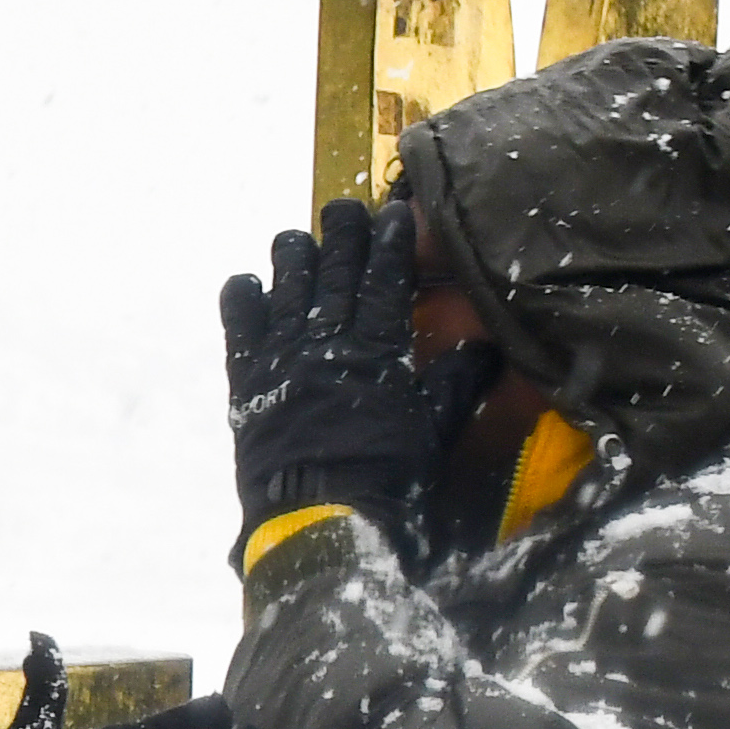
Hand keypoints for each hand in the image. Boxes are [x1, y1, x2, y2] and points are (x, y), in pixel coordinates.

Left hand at [224, 196, 443, 548]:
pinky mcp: (249, 383)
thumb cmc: (388, 480)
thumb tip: (488, 348)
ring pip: (287, 290)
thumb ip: (460, 384)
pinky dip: (242, 303)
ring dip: (292, 260)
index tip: (395, 213)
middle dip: (342, 236)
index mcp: (377, 350)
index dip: (391, 244)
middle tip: (345, 208)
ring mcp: (284, 359)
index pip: (386, 281)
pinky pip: (240, 330)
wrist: (322, 520)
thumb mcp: (437, 431)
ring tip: (297, 238)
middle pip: (336, 274)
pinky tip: (245, 283)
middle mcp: (328, 342)